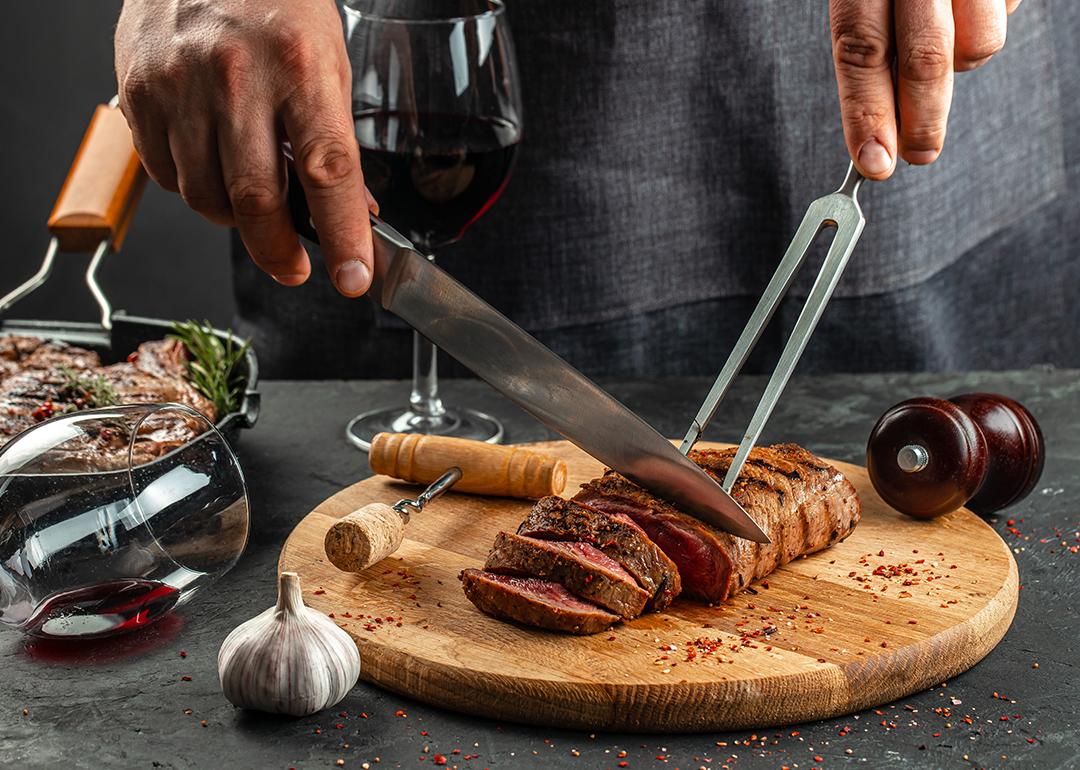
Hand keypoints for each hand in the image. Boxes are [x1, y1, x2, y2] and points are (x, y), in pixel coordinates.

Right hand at [115, 0, 378, 295]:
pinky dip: (192, 186)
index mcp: (300, 67)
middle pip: (255, 200)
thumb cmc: (276, 5)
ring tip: (251, 193)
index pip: (327, 171)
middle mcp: (237, 76)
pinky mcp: (139, 91)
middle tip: (293, 267)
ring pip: (205, 197)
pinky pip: (165, 174)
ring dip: (234, 217)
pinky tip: (211, 160)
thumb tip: (352, 214)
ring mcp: (180, 84)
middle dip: (278, 251)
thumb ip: (333, 141)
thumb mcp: (327, 64)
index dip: (342, 235)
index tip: (353, 278)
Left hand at [830, 0, 1023, 179]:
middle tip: (918, 153)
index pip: (860, 51)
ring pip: (978, 45)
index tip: (874, 162)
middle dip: (921, 120)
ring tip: (946, 40)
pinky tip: (968, 11)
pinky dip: (986, 27)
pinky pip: (1006, 17)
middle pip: (923, 59)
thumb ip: (871, 44)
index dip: (867, 114)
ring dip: (961, 62)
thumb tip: (877, 129)